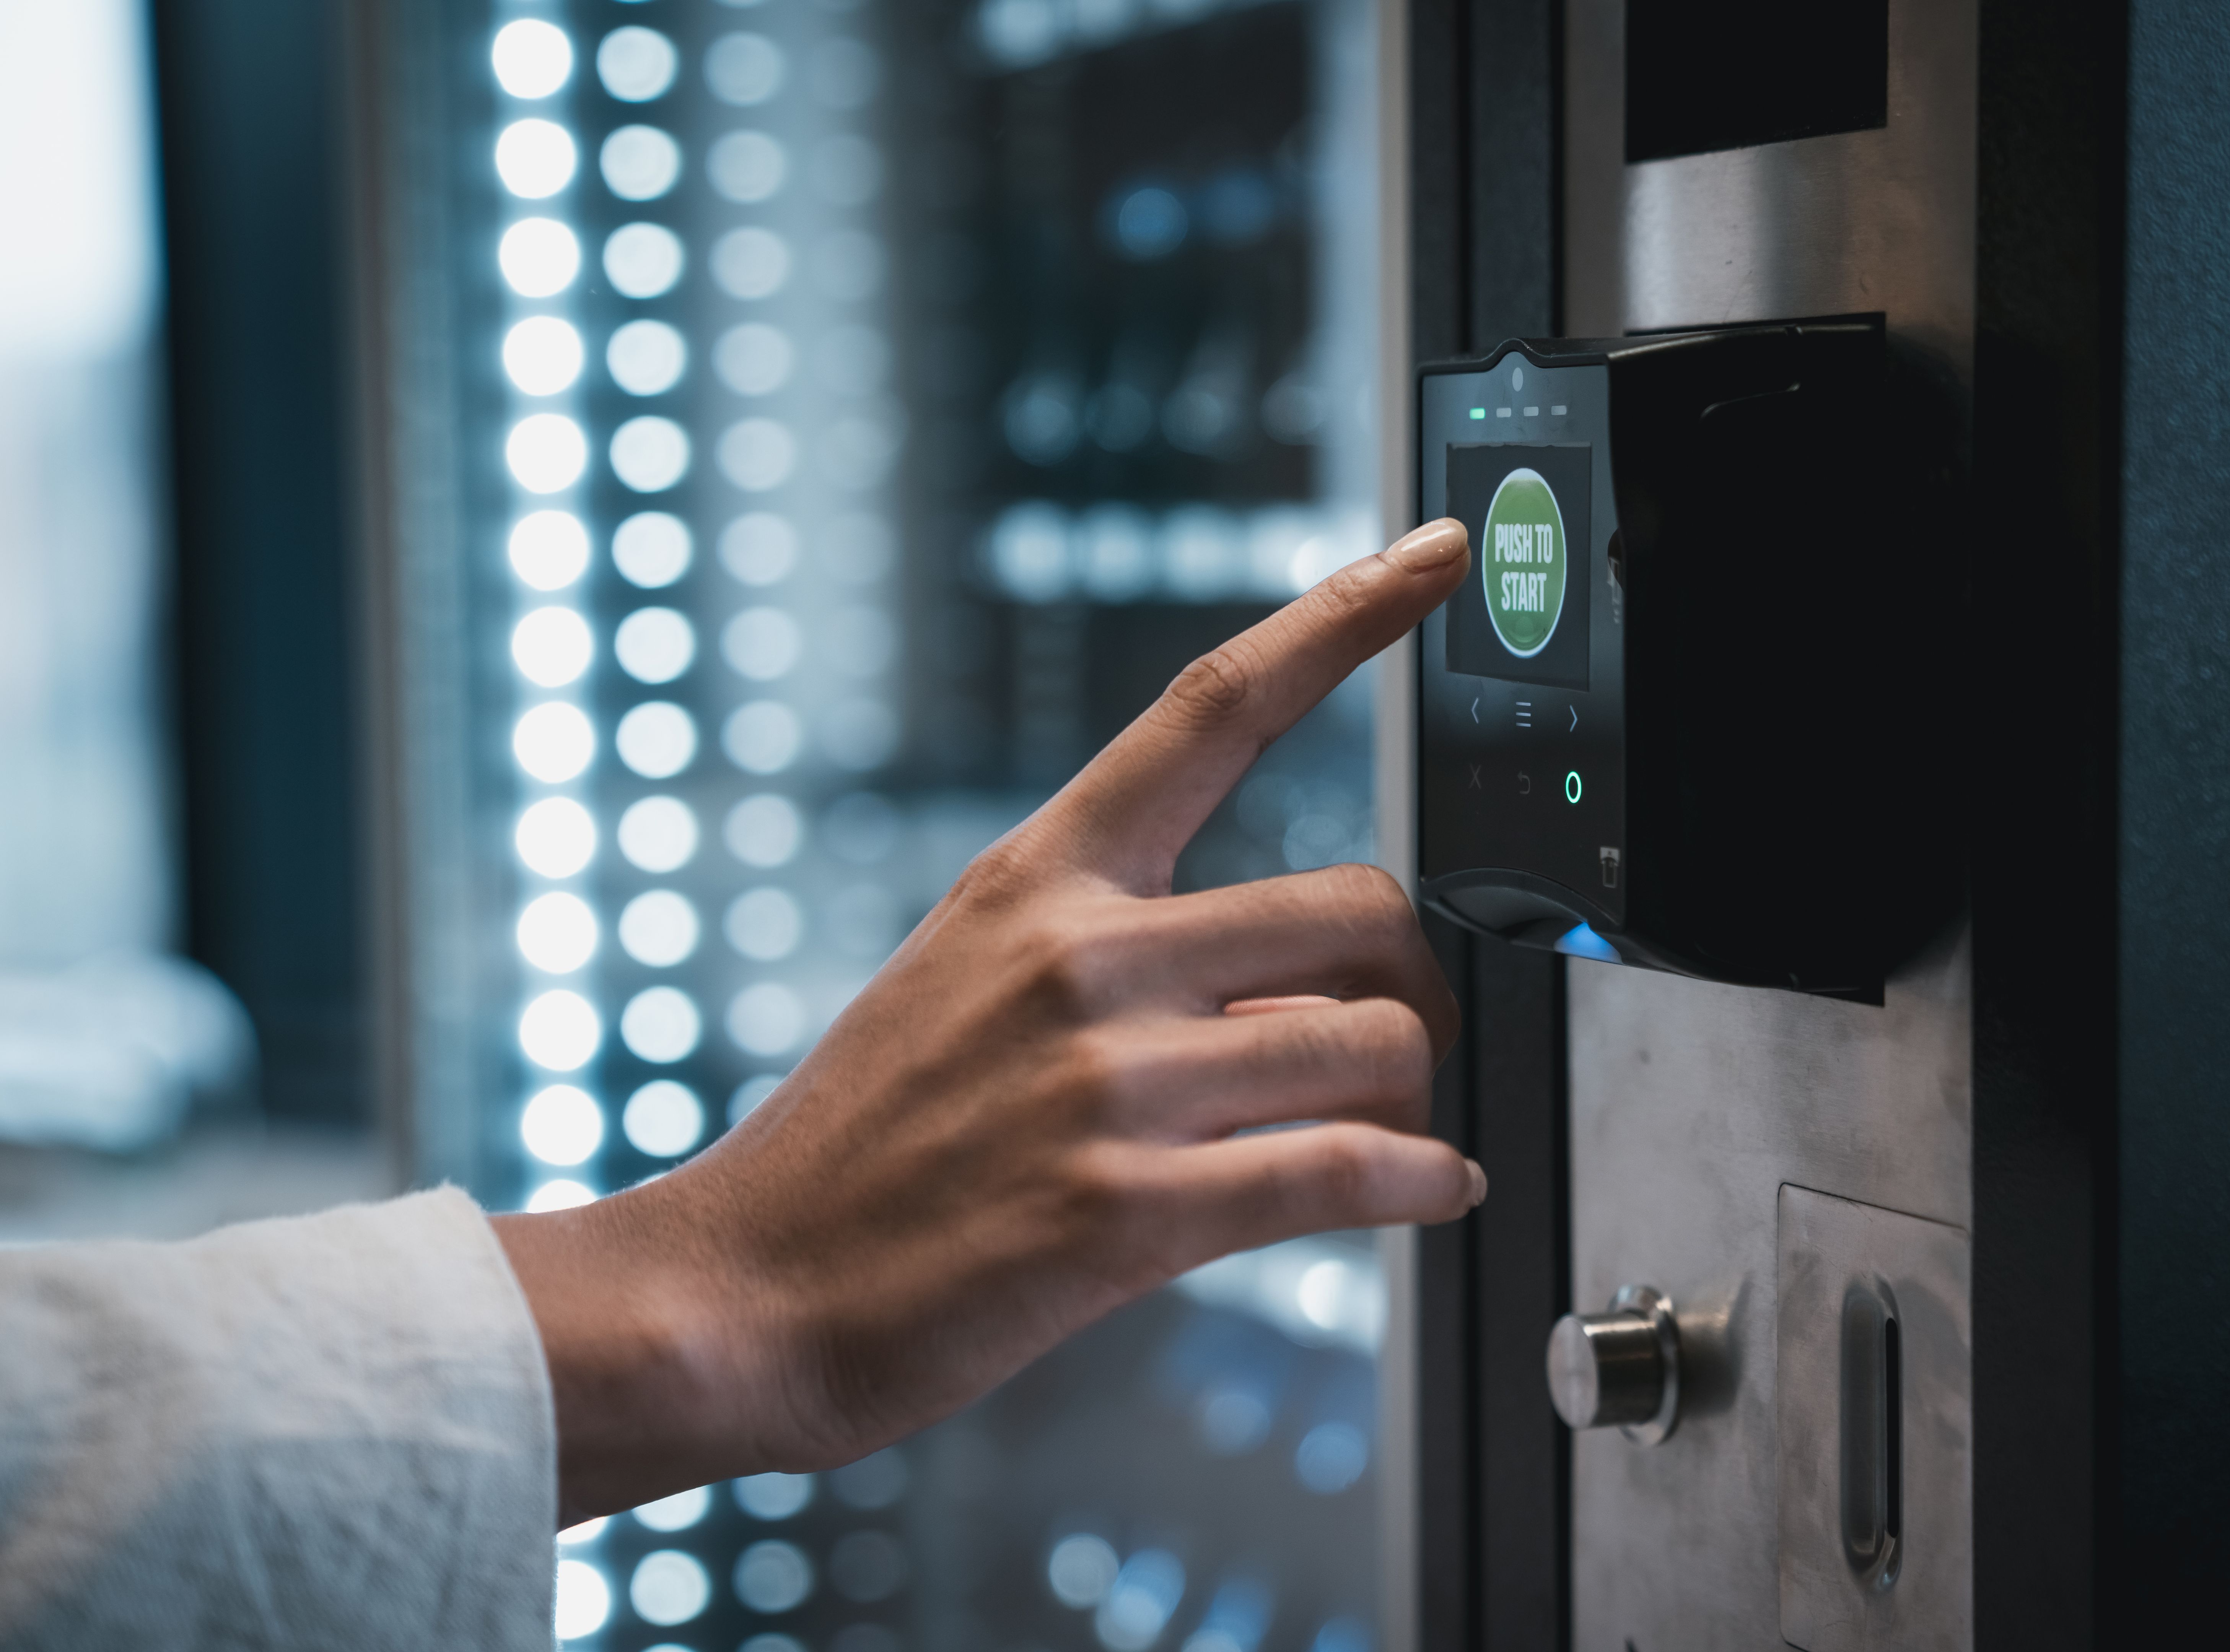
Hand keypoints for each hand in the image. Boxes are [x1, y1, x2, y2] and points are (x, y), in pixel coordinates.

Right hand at [492, 518, 1481, 1524]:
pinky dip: (1423, 1181)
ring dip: (1414, 1095)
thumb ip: (1135, 966)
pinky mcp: (1128, 1212)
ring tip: (1390, 1130)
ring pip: (1375, 1042)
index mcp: (1039, 879)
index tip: (1435, 553)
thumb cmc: (865, 1148)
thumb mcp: (971, 990)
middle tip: (1399, 1032)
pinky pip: (1347, 1170)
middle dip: (1411, 980)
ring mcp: (1106, 1083)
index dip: (1343, 617)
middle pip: (1356, 905)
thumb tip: (1291, 1004)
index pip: (1213, 707)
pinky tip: (1431, 1187)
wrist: (745, 1291)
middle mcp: (1081, 958)